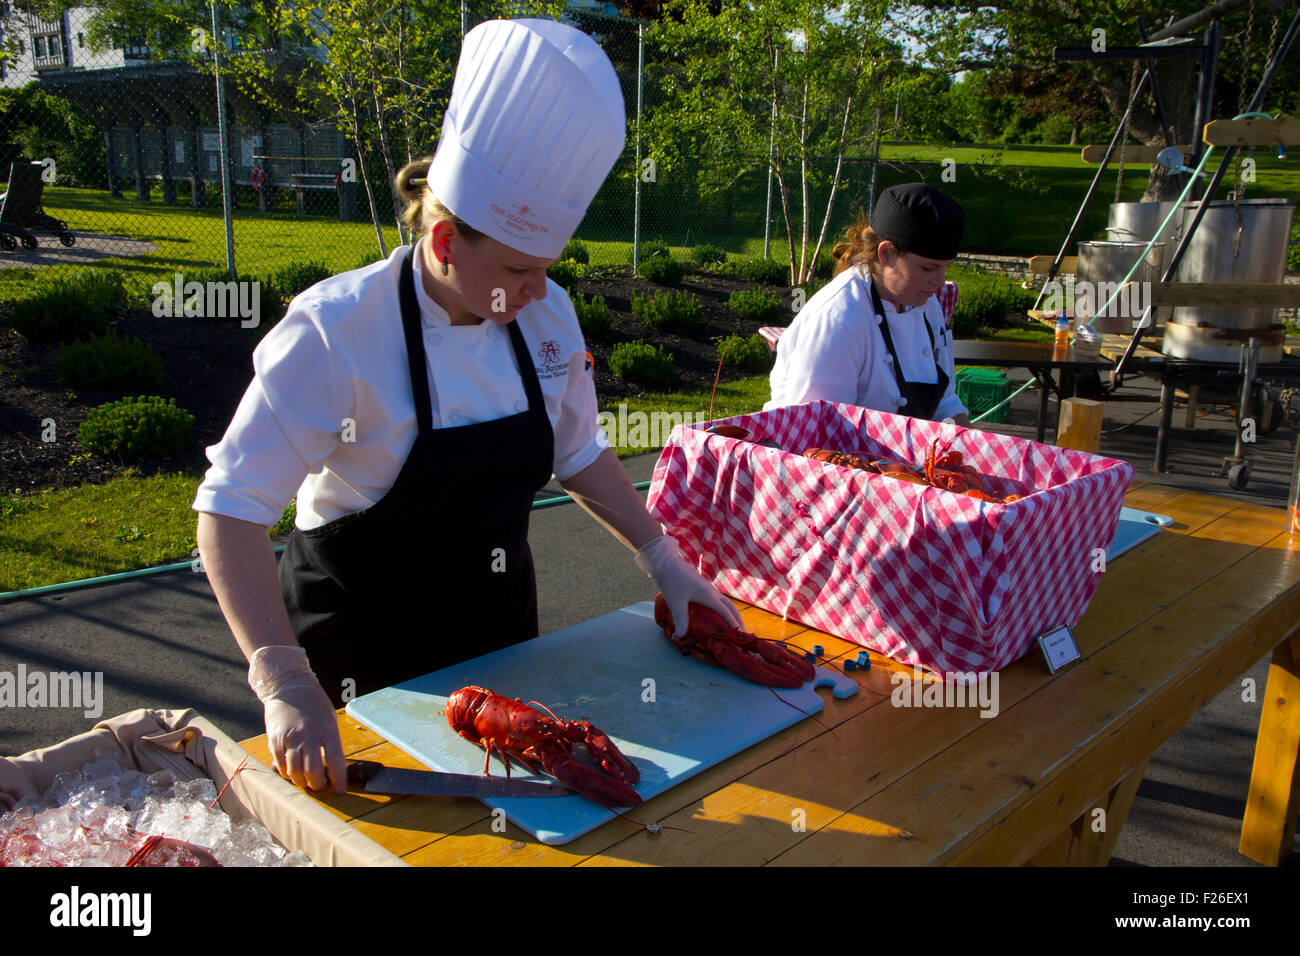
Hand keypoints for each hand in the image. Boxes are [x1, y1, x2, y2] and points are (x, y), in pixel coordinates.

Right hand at [248, 646, 345, 793]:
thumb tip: (332, 766)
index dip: (338, 778)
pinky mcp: (275, 740)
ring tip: (306, 781)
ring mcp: (290, 738)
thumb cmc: (313, 704)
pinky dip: (286, 773)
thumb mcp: (329, 719)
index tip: (339, 789)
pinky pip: (280, 764)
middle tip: (320, 785)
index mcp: (326, 729)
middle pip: (313, 770)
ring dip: (301, 781)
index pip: (335, 760)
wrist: (289, 687)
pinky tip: (292, 772)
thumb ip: (330, 741)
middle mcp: (308, 735)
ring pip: (295, 771)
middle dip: (318, 784)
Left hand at [634, 535, 742, 635]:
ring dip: (731, 613)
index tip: (739, 635)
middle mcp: (712, 592)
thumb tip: (682, 636)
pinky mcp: (702, 587)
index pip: (726, 612)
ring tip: (732, 625)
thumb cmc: (672, 581)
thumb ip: (681, 619)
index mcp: (709, 596)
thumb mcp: (676, 602)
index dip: (733, 624)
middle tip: (741, 633)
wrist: (666, 562)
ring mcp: (708, 588)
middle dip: (737, 619)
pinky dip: (722, 609)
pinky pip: (717, 600)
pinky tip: (714, 614)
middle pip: (730, 607)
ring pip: (725, 602)